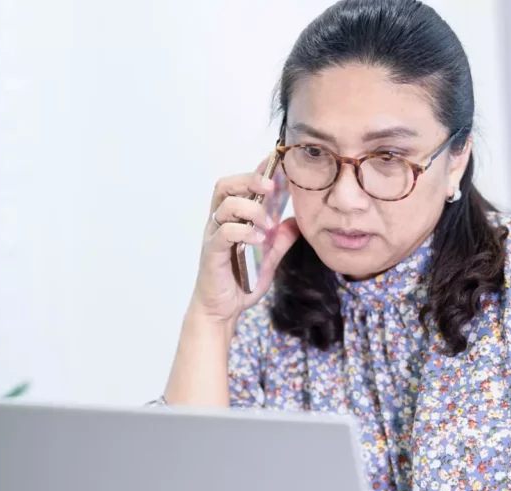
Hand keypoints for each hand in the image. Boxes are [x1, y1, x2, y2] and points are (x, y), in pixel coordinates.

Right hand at [190, 170, 299, 325]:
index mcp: (232, 219)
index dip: (257, 170)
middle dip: (249, 180)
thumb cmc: (240, 282)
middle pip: (226, 186)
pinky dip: (244, 231)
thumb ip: (281, 240)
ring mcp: (214, 236)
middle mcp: (219, 222)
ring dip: (251, 208)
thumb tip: (297, 222)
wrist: (223, 310)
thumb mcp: (268, 258)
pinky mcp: (212, 253)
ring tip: (268, 224)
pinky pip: (224, 232)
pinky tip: (259, 239)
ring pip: (225, 205)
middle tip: (272, 187)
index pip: (240, 185)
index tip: (276, 160)